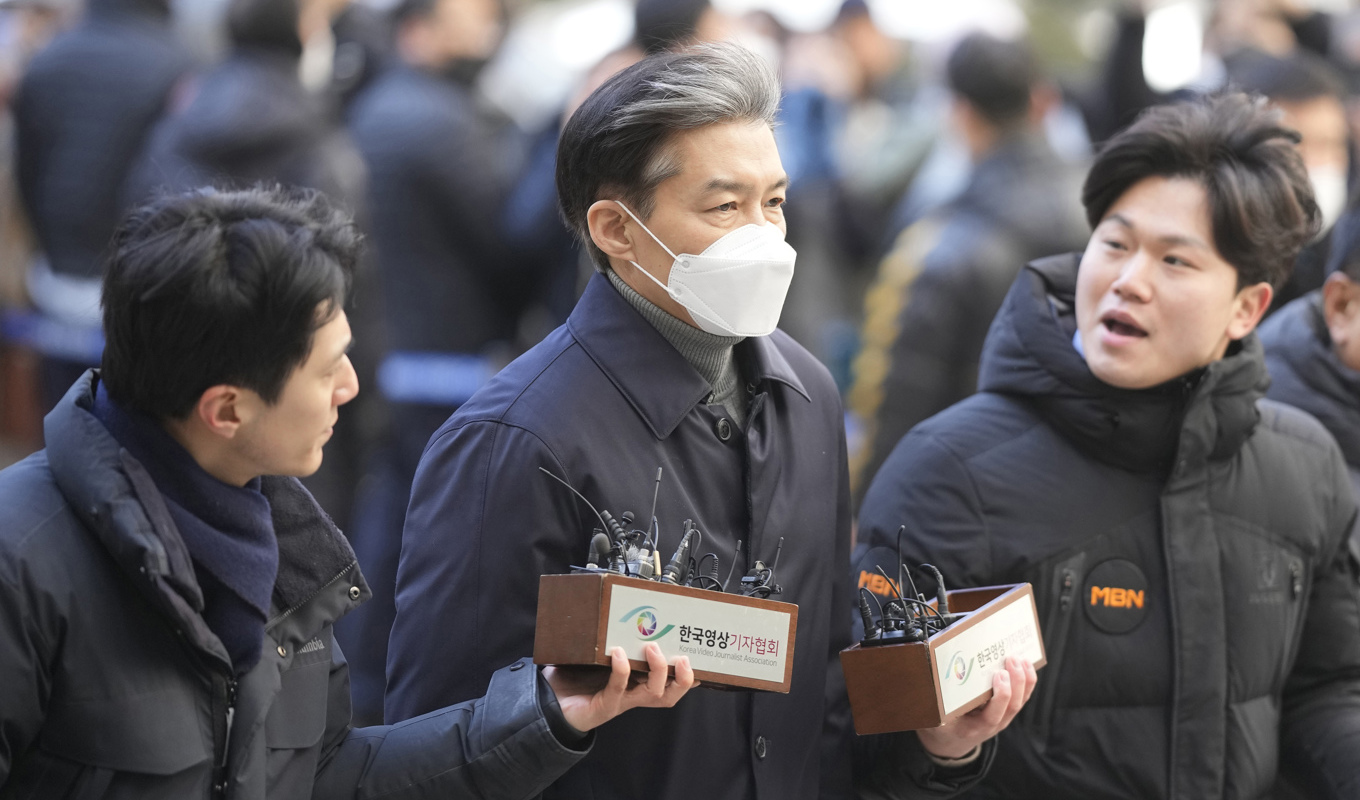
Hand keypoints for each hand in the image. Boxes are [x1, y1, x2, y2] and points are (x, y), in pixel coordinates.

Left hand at [543, 643, 697, 732]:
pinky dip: (621, 670)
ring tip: (652, 648)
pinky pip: (618, 688)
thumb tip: (610, 609)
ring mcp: (620, 701)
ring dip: (658, 670)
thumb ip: (605, 638)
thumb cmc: (572, 681)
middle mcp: (633, 695)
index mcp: (636, 685)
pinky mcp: (604, 706)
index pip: (670, 685)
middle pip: (670, 694)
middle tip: (684, 657)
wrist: (549, 707)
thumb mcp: (594, 657)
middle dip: (683, 677)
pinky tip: (618, 653)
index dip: (687, 677)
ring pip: (653, 694)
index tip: (699, 660)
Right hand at [916, 656, 1036, 759]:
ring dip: (1024, 681)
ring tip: (1022, 660)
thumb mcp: (936, 718)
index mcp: (972, 727)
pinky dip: (1027, 683)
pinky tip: (1027, 666)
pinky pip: (1021, 699)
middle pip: (1011, 707)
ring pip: (1020, 703)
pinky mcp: (1005, 713)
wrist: (951, 743)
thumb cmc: (943, 727)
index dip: (1000, 696)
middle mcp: (991, 726)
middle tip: (1011, 659)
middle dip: (1015, 682)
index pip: (992, 716)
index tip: (998, 674)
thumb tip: (932, 677)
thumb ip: (937, 704)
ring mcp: (1001, 720)